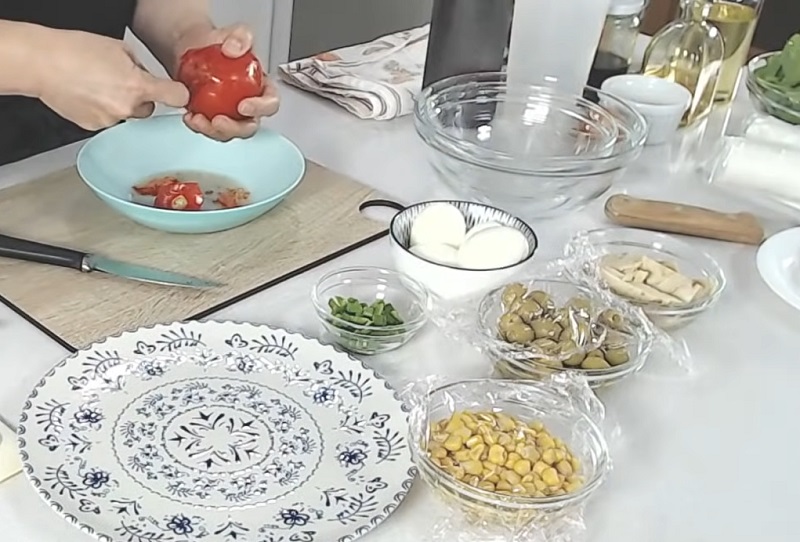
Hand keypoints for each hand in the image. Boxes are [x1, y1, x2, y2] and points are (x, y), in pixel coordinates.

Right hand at [37, 29, 188, 130]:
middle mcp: (127, 108)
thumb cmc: (75, 51)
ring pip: (127, 117)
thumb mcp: (119, 50)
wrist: (42, 63)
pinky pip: (108, 121)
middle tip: (121, 84)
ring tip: (99, 88)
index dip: (179, 95)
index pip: (176, 98)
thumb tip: (149, 77)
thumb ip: (141, 67)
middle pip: (149, 109)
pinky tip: (89, 97)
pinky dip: (103, 111)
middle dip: (141, 99)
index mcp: (138, 86)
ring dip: (120, 106)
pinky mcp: (94, 127)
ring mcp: (110, 120)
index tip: (179, 95)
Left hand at [174, 24, 278, 140]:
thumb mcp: (237, 32)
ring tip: (197, 119)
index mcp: (262, 88)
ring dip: (213, 131)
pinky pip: (208, 128)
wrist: (195, 46)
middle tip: (218, 121)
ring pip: (228, 132)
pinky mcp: (211, 117)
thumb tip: (233, 50)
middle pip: (249, 126)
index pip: (270, 104)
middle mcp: (249, 104)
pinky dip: (198, 126)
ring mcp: (230, 113)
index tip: (243, 106)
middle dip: (234, 128)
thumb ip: (242, 37)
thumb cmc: (221, 43)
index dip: (260, 109)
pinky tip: (189, 116)